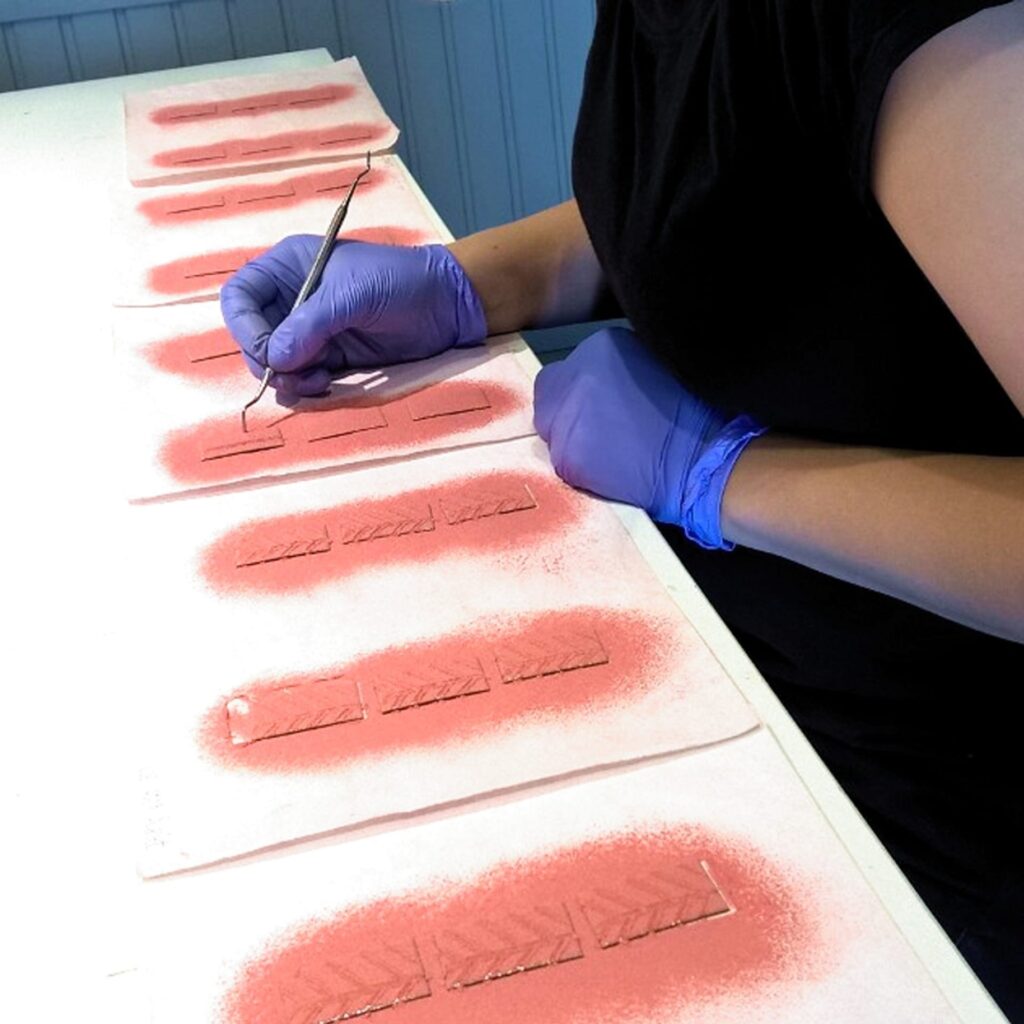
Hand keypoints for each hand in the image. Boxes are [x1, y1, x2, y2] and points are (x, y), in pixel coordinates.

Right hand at [220, 237, 486, 399]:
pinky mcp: (330, 357)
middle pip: (252, 335)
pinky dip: (305, 387)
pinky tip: (326, 383)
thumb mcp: (353, 295)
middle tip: (292, 373)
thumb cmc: (401, 282)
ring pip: (274, 362)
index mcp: (289, 267)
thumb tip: (274, 358)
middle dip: (266, 359)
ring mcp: (311, 331)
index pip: (240, 297)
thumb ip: (311, 325)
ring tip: (317, 380)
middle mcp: (293, 298)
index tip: (266, 350)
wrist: (446, 305)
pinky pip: (300, 378)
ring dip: (287, 377)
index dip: (244, 326)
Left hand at [533, 326, 765, 548]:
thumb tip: (603, 382)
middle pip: (550, 397)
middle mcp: (576, 375)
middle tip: (600, 429)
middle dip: (568, 412)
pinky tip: (610, 468)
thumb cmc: (692, 409)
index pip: (567, 369)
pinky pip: (563, 462)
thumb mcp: (654, 363)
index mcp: (601, 346)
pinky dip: (581, 467)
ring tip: (610, 450)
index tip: (600, 405)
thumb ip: (619, 367)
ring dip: (573, 439)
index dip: (580, 389)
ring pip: (553, 431)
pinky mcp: (567, 456)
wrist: (703, 456)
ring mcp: (567, 417)